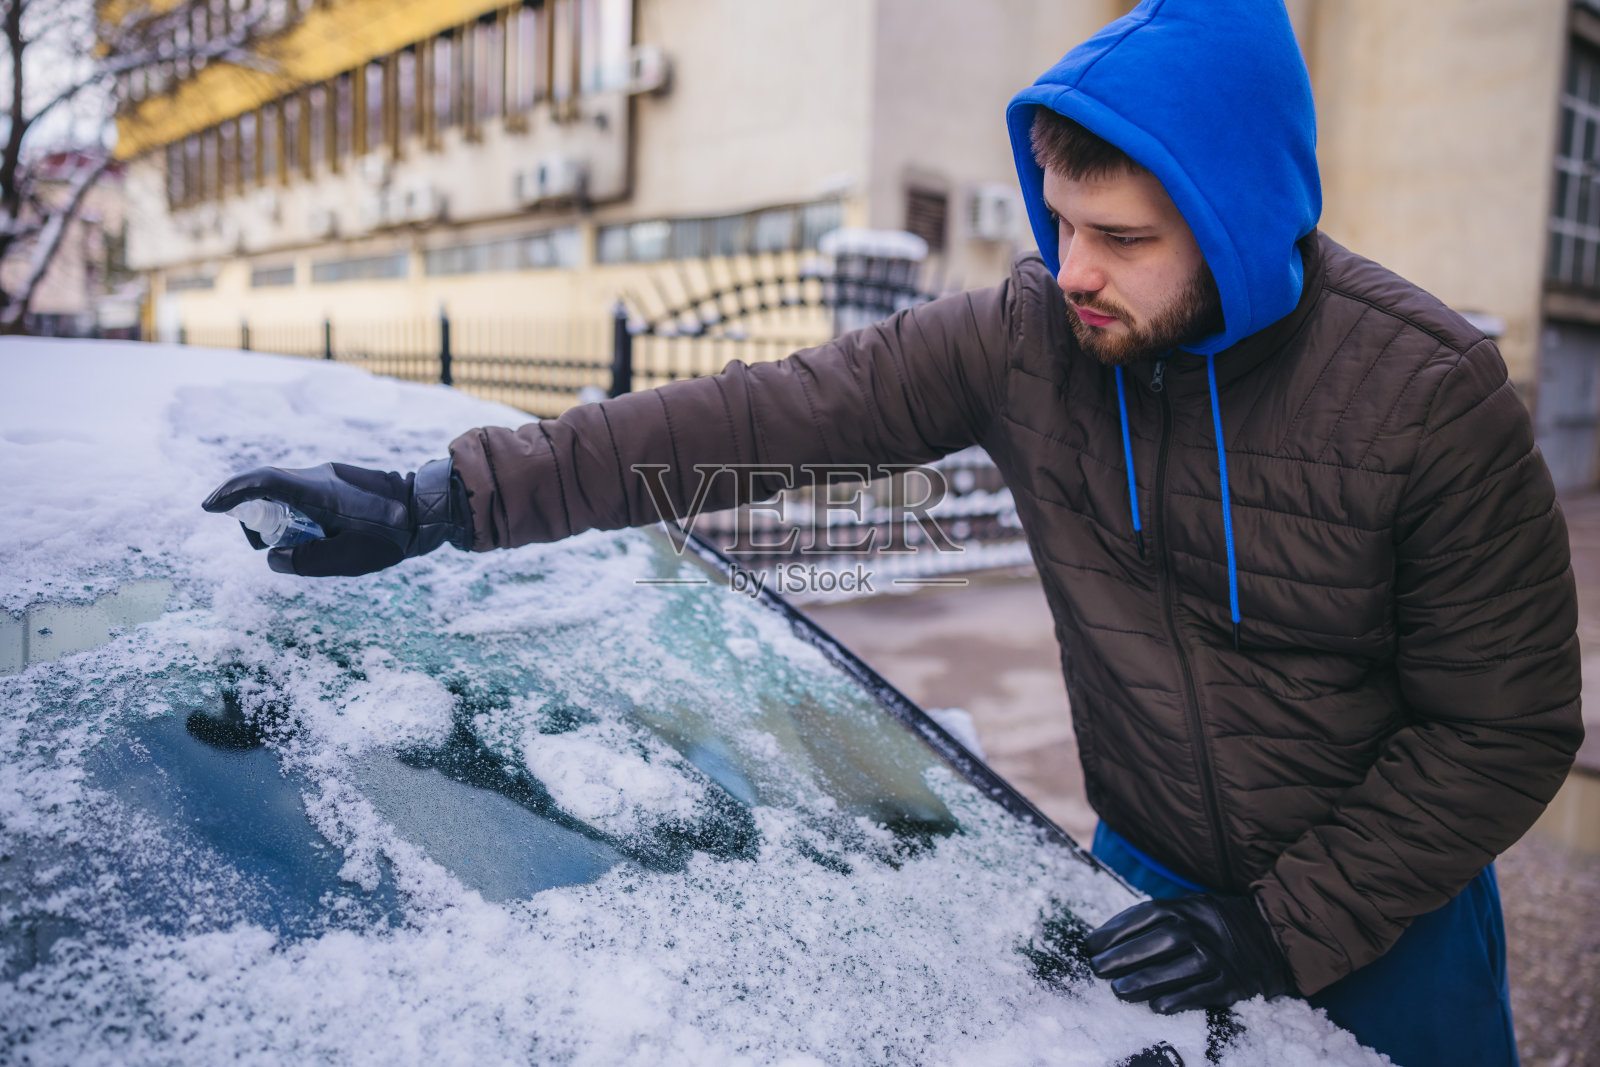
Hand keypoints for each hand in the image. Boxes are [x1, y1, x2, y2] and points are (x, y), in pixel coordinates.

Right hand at [201, 459, 472, 576]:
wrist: (429, 509)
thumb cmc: (392, 536)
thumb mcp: (348, 558)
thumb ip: (305, 560)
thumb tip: (272, 557)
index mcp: (319, 492)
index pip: (264, 482)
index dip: (233, 492)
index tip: (210, 506)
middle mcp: (320, 476)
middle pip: (269, 486)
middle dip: (251, 511)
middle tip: (255, 540)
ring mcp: (330, 474)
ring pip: (286, 489)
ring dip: (275, 513)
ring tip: (289, 542)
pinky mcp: (339, 480)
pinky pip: (303, 491)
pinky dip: (293, 510)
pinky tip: (307, 532)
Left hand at [1085, 893, 1294, 1013]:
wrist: (1272, 936)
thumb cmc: (1216, 924)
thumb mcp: (1190, 908)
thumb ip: (1155, 918)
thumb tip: (1107, 937)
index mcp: (1188, 907)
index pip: (1146, 914)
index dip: (1115, 929)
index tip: (1090, 945)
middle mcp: (1203, 928)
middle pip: (1161, 939)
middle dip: (1125, 954)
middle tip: (1098, 969)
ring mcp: (1219, 955)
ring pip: (1180, 966)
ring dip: (1146, 979)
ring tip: (1118, 990)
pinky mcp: (1233, 982)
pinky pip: (1204, 992)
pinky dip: (1180, 999)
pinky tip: (1157, 1006)